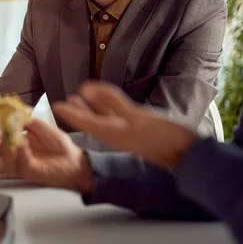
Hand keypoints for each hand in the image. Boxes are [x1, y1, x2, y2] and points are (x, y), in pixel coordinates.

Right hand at [0, 115, 92, 193]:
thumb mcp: (39, 126)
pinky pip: (19, 157)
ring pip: (0, 147)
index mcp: (10, 139)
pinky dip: (19, 146)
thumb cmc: (57, 146)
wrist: (73, 163)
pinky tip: (20, 138)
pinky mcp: (26, 170)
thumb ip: (23, 119)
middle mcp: (9, 151)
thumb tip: (7, 110)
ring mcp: (16, 162)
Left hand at [52, 81, 197, 170]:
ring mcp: (128, 133)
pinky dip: (108, 108)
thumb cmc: (164, 138)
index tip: (56, 106)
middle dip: (78, 110)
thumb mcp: (136, 116)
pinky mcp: (139, 130)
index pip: (84, 121)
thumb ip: (112, 102)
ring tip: (80, 97)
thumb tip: (87, 89)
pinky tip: (108, 102)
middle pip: (91, 120)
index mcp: (112, 133)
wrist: (187, 154)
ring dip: (91, 107)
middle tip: (65, 101)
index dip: (70, 113)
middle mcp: (117, 135)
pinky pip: (118, 118)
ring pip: (104, 118)